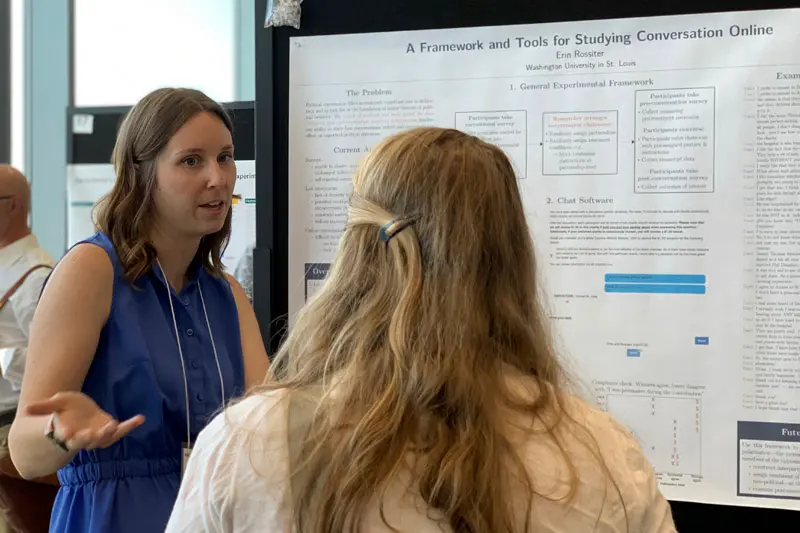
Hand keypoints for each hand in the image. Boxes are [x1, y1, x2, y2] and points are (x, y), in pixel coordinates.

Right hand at [25, 391, 144, 450]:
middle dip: (91, 438)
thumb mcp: (55, 404)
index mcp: (68, 434)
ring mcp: (98, 436)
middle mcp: (84, 438)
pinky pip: (121, 431)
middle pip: (87, 442)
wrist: (77, 414)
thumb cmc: (65, 410)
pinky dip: (130, 426)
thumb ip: (44, 407)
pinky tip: (141, 418)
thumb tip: (26, 407)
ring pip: (105, 440)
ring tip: (116, 424)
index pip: (67, 437)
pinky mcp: (110, 430)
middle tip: (95, 433)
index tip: (67, 432)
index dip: (68, 435)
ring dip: (112, 433)